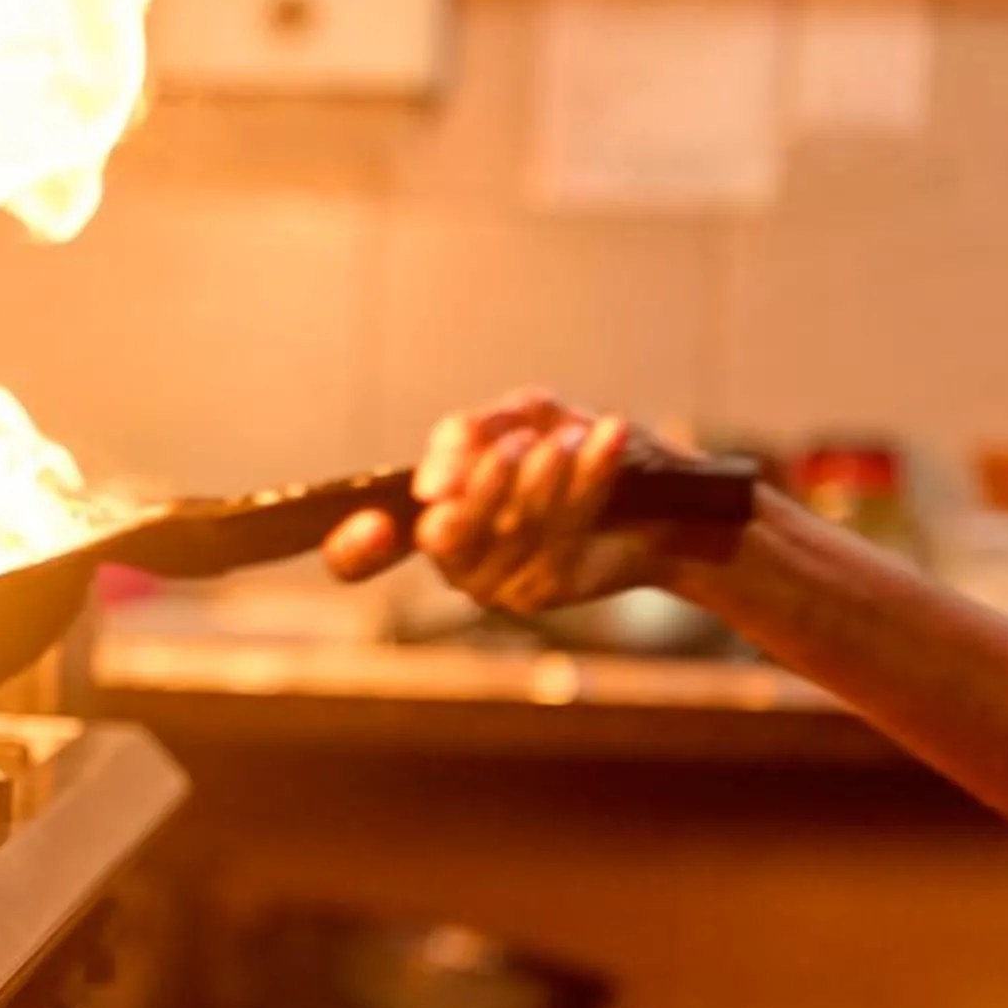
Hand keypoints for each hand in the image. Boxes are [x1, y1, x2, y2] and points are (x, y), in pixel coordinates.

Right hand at [322, 389, 677, 614]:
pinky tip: (607, 439)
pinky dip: (587, 480)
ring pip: (509, 531)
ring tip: (569, 439)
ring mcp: (496, 582)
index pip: (356, 559)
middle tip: (517, 443)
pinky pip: (560, 535)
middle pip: (446, 535)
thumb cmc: (569, 447)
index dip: (353, 548)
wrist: (654, 495)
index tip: (376, 524)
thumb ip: (472, 431)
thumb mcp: (517, 418)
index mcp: (425, 517)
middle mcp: (451, 560)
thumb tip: (435, 477)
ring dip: (543, 479)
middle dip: (483, 484)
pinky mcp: (545, 589)